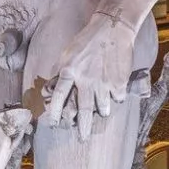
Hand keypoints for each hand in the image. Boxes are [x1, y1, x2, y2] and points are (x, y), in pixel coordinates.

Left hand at [43, 12, 134, 139]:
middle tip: (83, 139)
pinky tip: (115, 90)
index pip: (58, 96)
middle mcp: (85, 79)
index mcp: (69, 71)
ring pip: (103, 107)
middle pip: (84, 110)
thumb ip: (60, 73)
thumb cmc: (87, 41)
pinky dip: (116, 97)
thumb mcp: (68, 54)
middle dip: (83, 127)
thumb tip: (49, 89)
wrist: (112, 28)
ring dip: (102, 111)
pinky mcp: (119, 81)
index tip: (53, 124)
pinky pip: (117, 98)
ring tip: (102, 110)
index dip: (54, 112)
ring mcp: (103, 82)